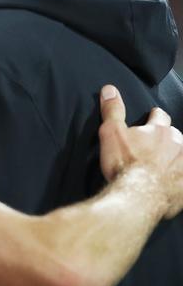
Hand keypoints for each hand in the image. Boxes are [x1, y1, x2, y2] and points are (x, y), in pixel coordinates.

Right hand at [98, 84, 182, 218]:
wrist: (138, 198)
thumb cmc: (124, 164)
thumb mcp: (111, 133)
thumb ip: (112, 110)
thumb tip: (109, 88)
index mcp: (159, 130)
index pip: (160, 116)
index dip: (154, 117)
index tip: (150, 118)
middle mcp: (178, 144)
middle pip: (175, 135)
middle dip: (167, 138)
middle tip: (155, 145)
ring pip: (182, 155)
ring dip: (176, 157)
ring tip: (164, 164)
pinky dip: (178, 177)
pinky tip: (172, 182)